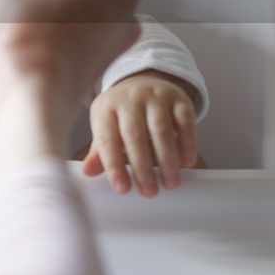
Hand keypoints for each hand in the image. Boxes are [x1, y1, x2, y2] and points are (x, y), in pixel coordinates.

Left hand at [83, 70, 198, 196]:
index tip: (122, 188)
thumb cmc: (122, 114)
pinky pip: (185, 122)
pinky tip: (186, 162)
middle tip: (149, 192)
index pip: (106, 139)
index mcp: (105, 108)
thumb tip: (87, 172)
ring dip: (167, 160)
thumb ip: (99, 151)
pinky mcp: (178, 99)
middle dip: (142, 167)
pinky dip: (187, 144)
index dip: (113, 166)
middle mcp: (129, 99)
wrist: (144, 83)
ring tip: (170, 183)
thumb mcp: (106, 127)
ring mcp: (155, 97)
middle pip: (134, 136)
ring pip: (161, 130)